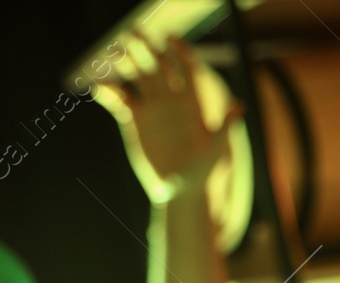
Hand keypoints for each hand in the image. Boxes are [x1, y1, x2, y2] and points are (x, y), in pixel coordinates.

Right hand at [93, 32, 240, 203]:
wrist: (179, 190)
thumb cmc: (201, 172)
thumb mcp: (215, 150)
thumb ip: (225, 126)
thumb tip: (240, 106)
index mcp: (191, 102)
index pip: (187, 68)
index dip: (180, 50)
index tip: (169, 37)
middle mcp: (170, 99)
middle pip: (157, 65)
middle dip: (145, 48)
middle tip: (130, 35)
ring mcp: (151, 107)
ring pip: (136, 76)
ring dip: (124, 62)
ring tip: (110, 55)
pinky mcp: (134, 119)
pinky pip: (119, 98)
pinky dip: (109, 91)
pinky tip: (99, 89)